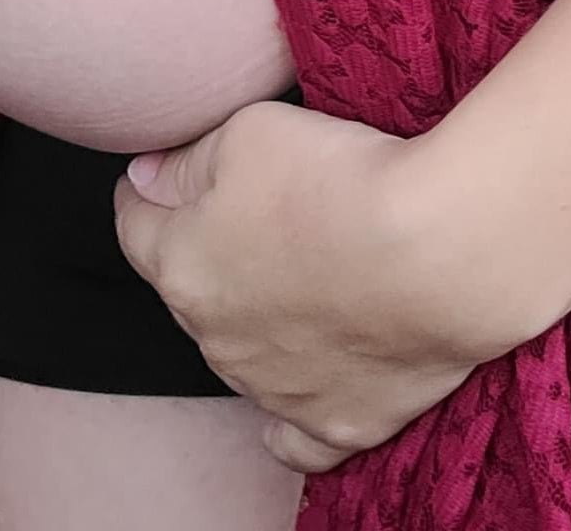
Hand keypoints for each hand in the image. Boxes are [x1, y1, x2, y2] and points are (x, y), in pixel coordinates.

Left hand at [113, 101, 505, 473]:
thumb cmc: (338, 181)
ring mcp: (276, 390)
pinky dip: (291, 417)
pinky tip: (296, 394)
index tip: (162, 173)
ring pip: (242, 355)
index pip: (134, 225)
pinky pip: (298, 438)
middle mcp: (216, 340)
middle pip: (191, 289)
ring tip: (301, 276)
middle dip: (210, 252)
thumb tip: (146, 180)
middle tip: (257, 212)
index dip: (147, 190)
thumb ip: (185, 162)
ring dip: (256, 320)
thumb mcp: (247, 132)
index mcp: (183, 266)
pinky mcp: (340, 422)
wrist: (436, 250)